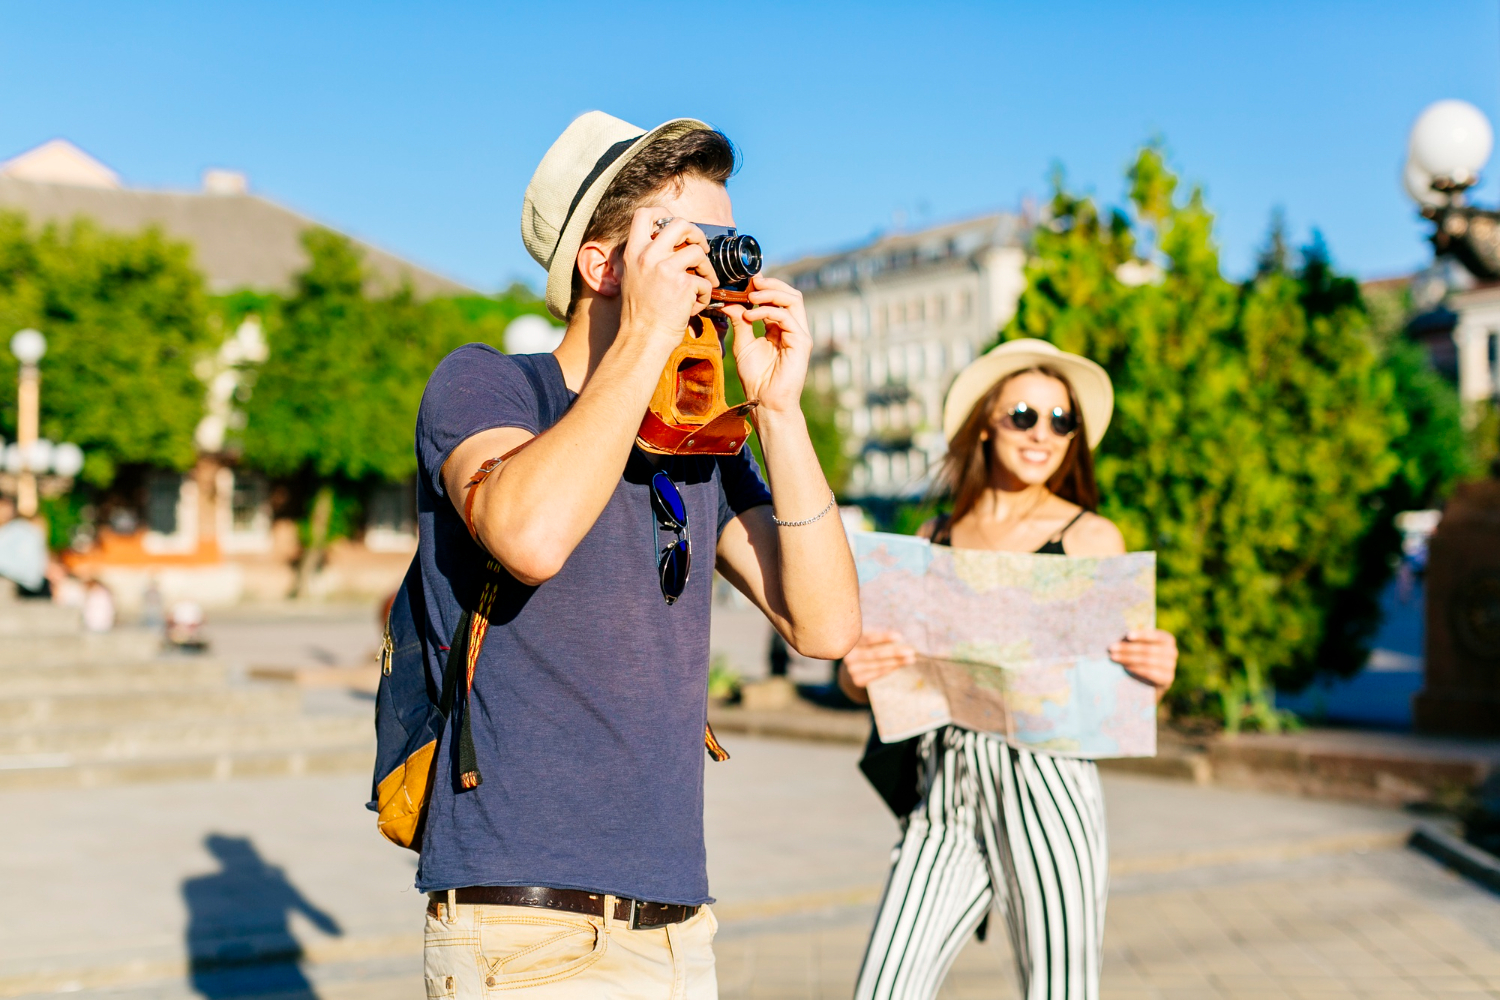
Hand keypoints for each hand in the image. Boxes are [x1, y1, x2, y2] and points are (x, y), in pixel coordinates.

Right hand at [616, 209, 714, 359]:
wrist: (643, 339)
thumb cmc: (639, 314)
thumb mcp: (633, 277)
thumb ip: (645, 258)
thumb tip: (667, 244)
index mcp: (633, 252)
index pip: (644, 214)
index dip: (663, 214)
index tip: (674, 225)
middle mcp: (648, 256)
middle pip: (680, 223)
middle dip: (696, 233)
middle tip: (700, 249)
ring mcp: (666, 269)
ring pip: (698, 251)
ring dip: (705, 268)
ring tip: (702, 283)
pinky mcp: (684, 284)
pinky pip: (705, 282)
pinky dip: (705, 295)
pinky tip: (694, 307)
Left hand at [721, 275, 811, 415]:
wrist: (765, 401)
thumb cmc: (756, 378)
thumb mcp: (743, 344)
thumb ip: (740, 322)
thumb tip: (729, 302)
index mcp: (779, 327)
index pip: (778, 298)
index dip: (764, 286)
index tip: (745, 280)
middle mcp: (792, 328)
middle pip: (790, 294)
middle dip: (771, 284)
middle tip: (751, 281)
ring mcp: (799, 334)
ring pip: (793, 300)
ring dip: (770, 293)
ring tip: (751, 295)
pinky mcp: (801, 342)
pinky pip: (786, 317)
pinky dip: (767, 311)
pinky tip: (750, 315)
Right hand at [840, 629, 916, 690]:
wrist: (852, 668)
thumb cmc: (865, 648)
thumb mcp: (867, 639)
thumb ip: (878, 638)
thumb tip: (900, 638)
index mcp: (852, 641)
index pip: (869, 639)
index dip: (883, 637)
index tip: (899, 637)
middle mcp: (849, 655)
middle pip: (875, 653)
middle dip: (894, 652)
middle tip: (910, 651)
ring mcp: (852, 669)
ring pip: (878, 664)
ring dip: (896, 662)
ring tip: (911, 659)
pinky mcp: (857, 680)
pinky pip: (877, 673)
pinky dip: (890, 669)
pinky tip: (900, 665)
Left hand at [1109, 628, 1177, 694]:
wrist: (1152, 681)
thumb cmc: (1142, 656)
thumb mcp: (1140, 645)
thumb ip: (1134, 640)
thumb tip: (1119, 637)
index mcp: (1167, 639)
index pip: (1155, 635)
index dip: (1142, 635)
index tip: (1127, 635)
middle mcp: (1172, 652)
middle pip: (1147, 649)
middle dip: (1127, 648)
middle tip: (1111, 648)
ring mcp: (1171, 666)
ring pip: (1147, 661)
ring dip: (1128, 659)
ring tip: (1114, 657)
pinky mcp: (1167, 679)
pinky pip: (1150, 673)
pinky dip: (1136, 669)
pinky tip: (1125, 667)